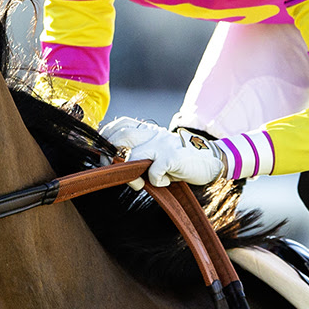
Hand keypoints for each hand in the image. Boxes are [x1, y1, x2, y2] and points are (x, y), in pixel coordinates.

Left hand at [103, 117, 225, 188]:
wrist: (208, 161)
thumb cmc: (176, 162)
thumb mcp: (154, 154)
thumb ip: (136, 155)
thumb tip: (111, 164)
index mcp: (146, 131)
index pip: (119, 125)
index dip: (105, 138)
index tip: (100, 155)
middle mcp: (153, 134)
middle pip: (122, 137)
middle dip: (110, 156)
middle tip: (111, 171)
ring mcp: (163, 144)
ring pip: (134, 156)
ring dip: (131, 174)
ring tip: (138, 184)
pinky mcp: (173, 157)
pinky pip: (154, 171)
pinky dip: (155, 181)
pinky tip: (163, 182)